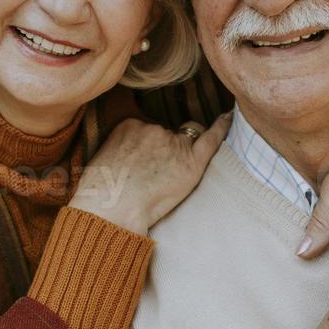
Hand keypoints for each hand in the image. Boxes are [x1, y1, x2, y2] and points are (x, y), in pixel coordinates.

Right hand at [69, 114, 229, 234]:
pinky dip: (221, 127)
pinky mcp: (190, 162)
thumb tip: (132, 156)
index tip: (144, 163)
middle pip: (169, 133)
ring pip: (187, 139)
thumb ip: (121, 148)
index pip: (149, 129)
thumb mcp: (102, 158)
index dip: (150, 147)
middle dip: (166, 150)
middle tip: (153, 178)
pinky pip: (211, 139)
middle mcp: (153, 128)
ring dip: (182, 154)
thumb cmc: (100, 194)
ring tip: (165, 181)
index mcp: (129, 124)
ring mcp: (173, 144)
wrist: (109, 211)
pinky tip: (227, 118)